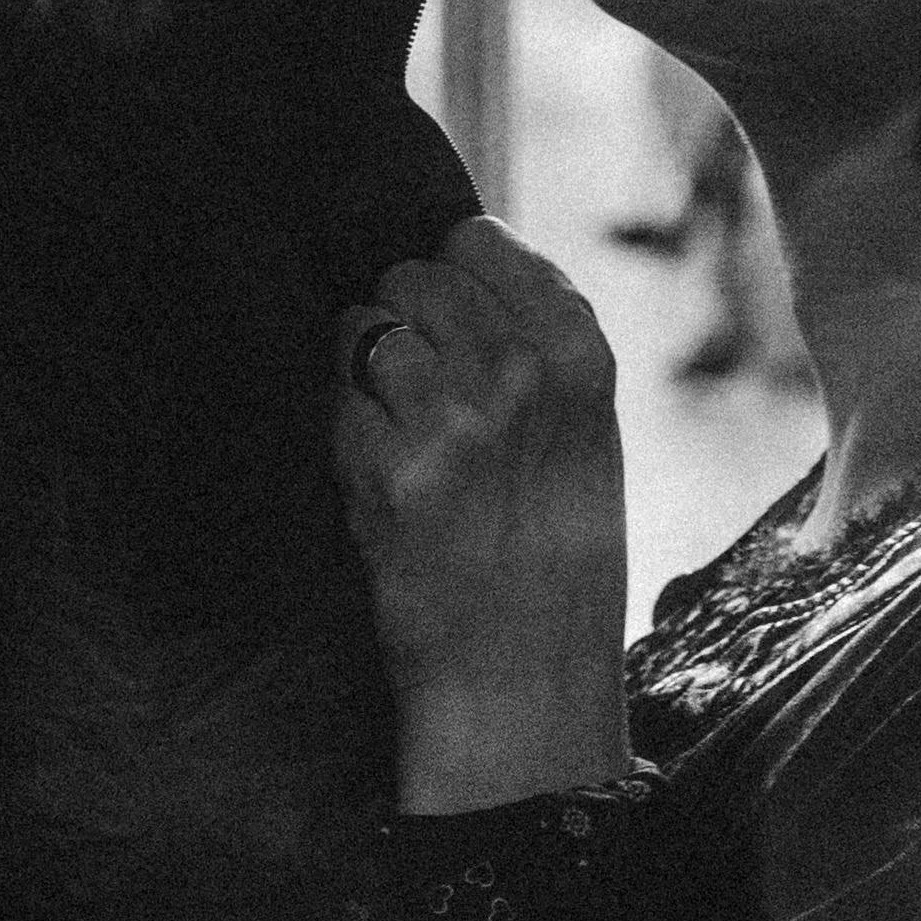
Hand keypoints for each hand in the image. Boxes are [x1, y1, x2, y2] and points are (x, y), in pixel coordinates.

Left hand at [332, 215, 631, 811]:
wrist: (524, 678)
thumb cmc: (556, 557)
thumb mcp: (585, 435)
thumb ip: (532, 344)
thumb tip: (445, 262)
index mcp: (580, 355)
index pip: (478, 242)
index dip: (451, 278)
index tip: (453, 324)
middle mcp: (518, 373)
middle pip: (412, 276)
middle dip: (403, 321)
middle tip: (424, 395)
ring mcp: (450, 419)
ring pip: (362, 329)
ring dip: (365, 374)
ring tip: (403, 438)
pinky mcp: (386, 471)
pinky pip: (335, 401)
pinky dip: (345, 433)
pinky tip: (384, 483)